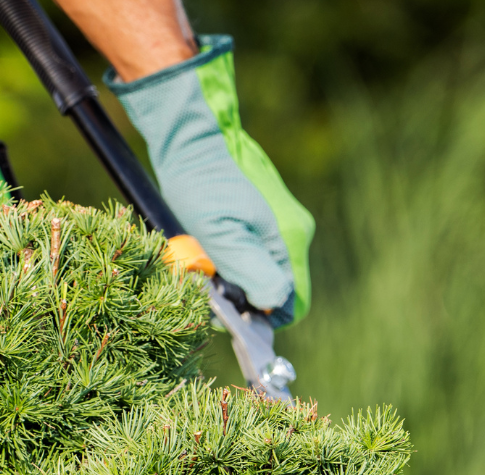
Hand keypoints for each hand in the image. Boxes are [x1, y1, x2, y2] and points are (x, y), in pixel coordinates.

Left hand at [106, 35, 314, 323]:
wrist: (192, 145)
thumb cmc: (200, 188)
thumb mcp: (219, 234)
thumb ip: (249, 269)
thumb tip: (274, 305)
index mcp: (287, 241)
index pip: (291, 303)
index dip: (262, 319)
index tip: (229, 319)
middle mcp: (292, 234)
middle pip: (276, 291)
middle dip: (245, 301)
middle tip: (208, 293)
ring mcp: (279, 226)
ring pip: (262, 274)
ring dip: (234, 283)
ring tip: (203, 271)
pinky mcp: (263, 220)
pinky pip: (253, 256)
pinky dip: (231, 265)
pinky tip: (207, 255)